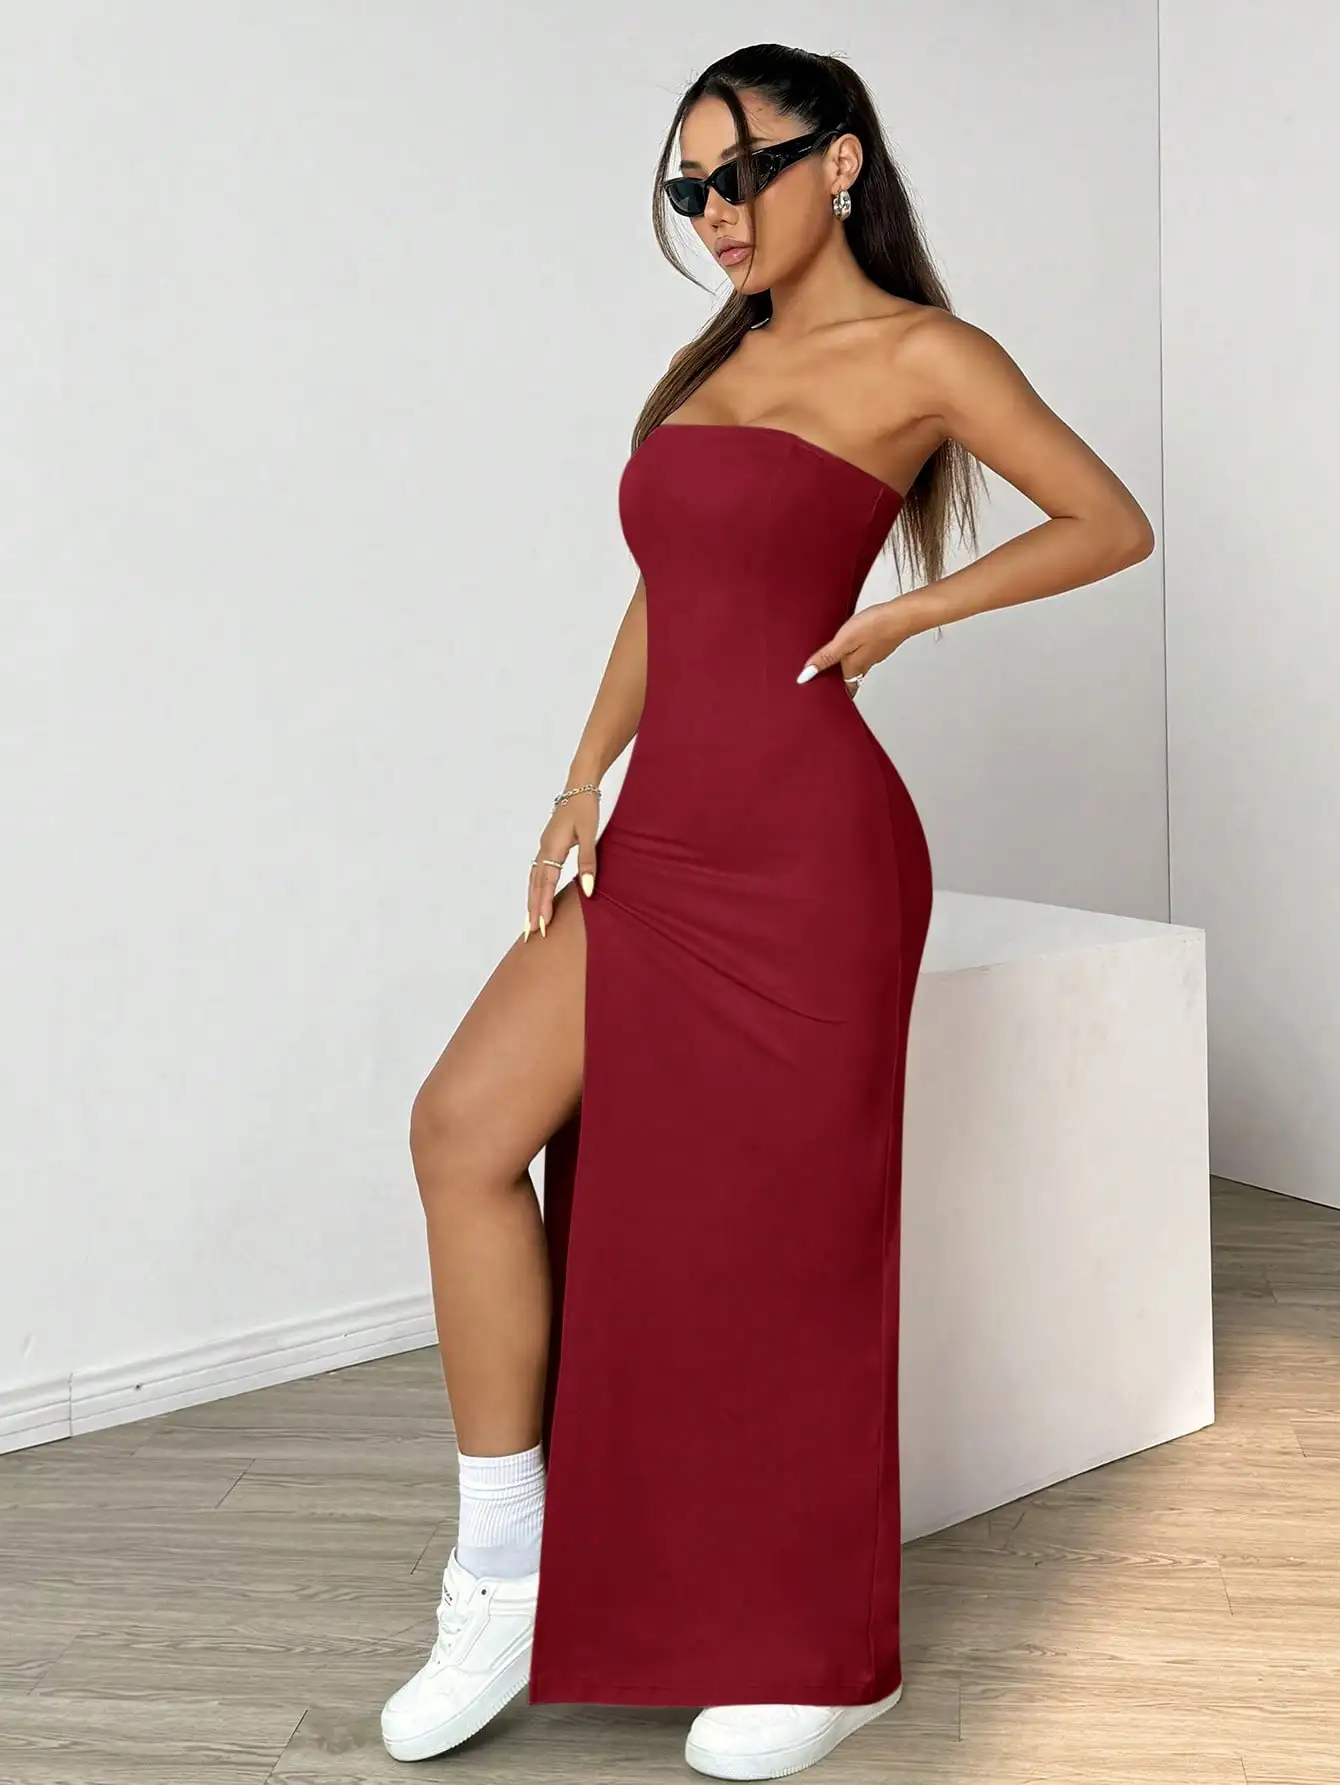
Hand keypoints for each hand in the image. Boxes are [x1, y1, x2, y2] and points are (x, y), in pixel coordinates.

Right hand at [525, 789, 598, 939]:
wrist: (579, 784)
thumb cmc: (586, 807)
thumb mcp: (590, 834)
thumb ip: (589, 863)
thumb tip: (588, 890)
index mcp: (552, 848)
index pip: (546, 885)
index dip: (543, 907)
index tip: (542, 927)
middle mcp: (544, 849)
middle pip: (535, 886)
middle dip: (533, 910)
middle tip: (530, 934)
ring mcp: (544, 847)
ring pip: (534, 880)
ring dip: (532, 901)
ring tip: (530, 922)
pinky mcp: (548, 845)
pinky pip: (538, 872)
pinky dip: (536, 888)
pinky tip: (537, 896)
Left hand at [795, 598, 918, 694]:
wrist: (903, 615)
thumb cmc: (875, 626)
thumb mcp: (843, 642)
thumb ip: (825, 658)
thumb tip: (806, 676)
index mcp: (853, 667)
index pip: (845, 689)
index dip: (835, 694)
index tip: (825, 697)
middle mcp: (865, 664)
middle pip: (850, 678)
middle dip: (839, 680)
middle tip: (825, 680)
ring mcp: (875, 654)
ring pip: (857, 665)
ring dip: (846, 665)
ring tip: (833, 662)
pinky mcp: (881, 643)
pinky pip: (865, 653)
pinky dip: (856, 653)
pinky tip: (852, 645)